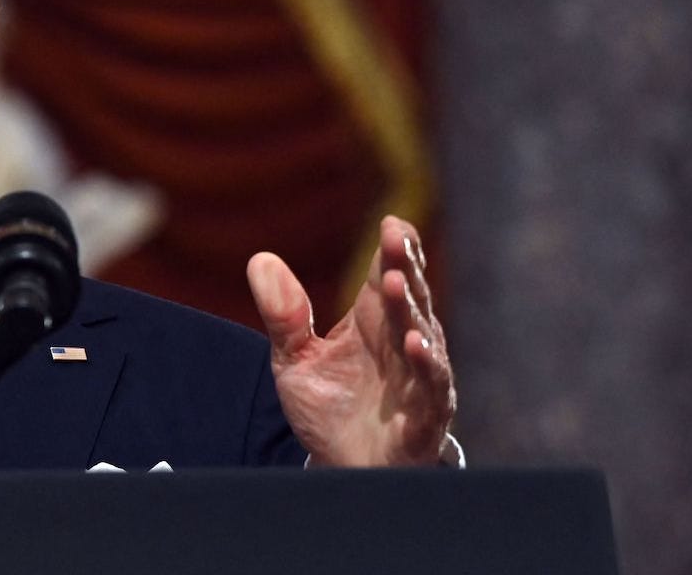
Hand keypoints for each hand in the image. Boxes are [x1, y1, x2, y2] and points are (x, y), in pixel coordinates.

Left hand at [245, 215, 454, 466]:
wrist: (343, 468)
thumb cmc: (329, 409)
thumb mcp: (294, 360)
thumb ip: (283, 315)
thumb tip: (260, 259)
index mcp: (373, 322)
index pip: (387, 276)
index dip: (394, 250)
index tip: (390, 224)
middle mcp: (400, 342)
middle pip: (408, 296)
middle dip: (404, 265)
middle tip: (396, 238)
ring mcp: (417, 378)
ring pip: (423, 335)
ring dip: (411, 309)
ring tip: (397, 282)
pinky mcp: (425, 416)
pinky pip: (432, 387)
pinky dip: (427, 366)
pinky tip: (416, 344)